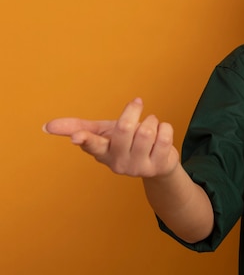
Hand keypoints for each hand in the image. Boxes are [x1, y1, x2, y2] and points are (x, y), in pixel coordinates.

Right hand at [44, 98, 179, 177]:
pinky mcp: (158, 166)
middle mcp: (118, 163)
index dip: (85, 139)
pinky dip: (165, 128)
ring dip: (152, 121)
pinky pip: (165, 135)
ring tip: (150, 126)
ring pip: (147, 130)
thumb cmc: (126, 143)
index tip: (76, 138)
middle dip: (134, 111)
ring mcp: (139, 167)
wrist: (157, 163)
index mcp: (102, 153)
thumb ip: (78, 127)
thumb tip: (46, 126)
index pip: (93, 145)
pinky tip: (161, 136)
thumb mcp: (103, 133)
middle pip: (125, 128)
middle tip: (137, 107)